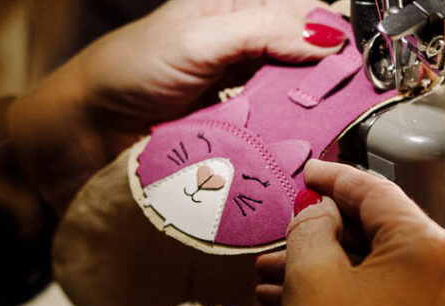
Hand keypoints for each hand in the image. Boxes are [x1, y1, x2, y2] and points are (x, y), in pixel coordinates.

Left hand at [8, 1, 345, 210]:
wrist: (86, 130)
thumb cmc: (129, 71)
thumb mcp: (199, 38)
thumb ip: (261, 32)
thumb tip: (323, 38)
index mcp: (237, 12)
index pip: (303, 17)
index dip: (333, 40)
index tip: (359, 67)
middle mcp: (244, 52)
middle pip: (304, 64)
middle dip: (326, 83)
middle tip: (347, 106)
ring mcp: (239, 97)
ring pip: (292, 103)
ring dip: (308, 118)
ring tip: (329, 133)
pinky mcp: (231, 136)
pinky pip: (269, 137)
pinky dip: (284, 144)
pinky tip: (298, 152)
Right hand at [257, 161, 444, 305]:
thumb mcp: (308, 277)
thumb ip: (313, 226)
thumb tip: (319, 212)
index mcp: (436, 254)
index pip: (378, 194)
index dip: (333, 179)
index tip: (308, 175)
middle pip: (384, 236)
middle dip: (326, 236)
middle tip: (283, 238)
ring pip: (383, 276)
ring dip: (330, 272)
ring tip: (275, 279)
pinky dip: (350, 302)